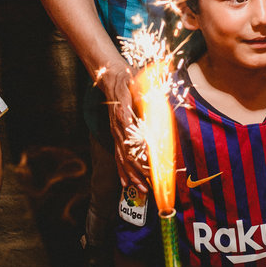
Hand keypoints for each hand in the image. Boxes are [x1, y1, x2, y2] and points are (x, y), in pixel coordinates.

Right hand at [102, 64, 148, 191]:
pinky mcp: (115, 134)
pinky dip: (121, 171)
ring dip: (131, 175)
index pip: (133, 140)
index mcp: (124, 116)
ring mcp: (115, 133)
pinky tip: (126, 183)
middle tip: (149, 185)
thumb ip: (145, 96)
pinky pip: (117, 156)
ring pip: (121, 159)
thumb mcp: (138, 83)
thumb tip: (154, 104)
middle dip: (138, 172)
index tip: (152, 166)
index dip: (142, 155)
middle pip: (127, 155)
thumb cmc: (127, 80)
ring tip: (141, 189)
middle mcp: (118, 128)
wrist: (110, 77)